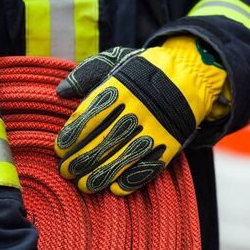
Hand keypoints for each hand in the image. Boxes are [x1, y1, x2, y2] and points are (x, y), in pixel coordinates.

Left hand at [55, 36, 228, 195]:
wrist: (189, 74)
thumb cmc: (142, 71)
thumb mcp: (115, 61)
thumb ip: (86, 74)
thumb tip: (60, 92)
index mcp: (120, 87)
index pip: (91, 115)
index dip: (73, 135)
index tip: (60, 150)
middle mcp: (138, 108)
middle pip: (106, 139)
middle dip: (83, 159)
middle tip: (66, 172)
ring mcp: (156, 127)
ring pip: (126, 156)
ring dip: (103, 174)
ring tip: (85, 185)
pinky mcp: (171, 143)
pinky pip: (151, 165)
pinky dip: (134, 179)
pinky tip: (116, 188)